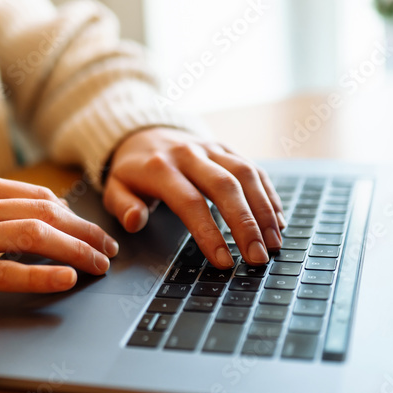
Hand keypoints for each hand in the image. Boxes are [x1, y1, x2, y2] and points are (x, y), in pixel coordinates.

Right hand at [0, 172, 118, 322]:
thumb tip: (56, 218)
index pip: (40, 196)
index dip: (77, 216)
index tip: (98, 233)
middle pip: (43, 213)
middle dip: (84, 232)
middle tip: (108, 250)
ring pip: (31, 237)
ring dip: (74, 251)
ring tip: (97, 264)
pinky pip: (5, 272)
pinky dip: (41, 275)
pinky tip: (66, 278)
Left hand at [103, 128, 285, 268]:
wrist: (142, 131)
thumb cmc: (131, 170)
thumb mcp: (114, 188)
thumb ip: (122, 206)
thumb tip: (135, 221)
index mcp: (159, 167)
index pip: (190, 202)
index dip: (209, 232)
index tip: (224, 261)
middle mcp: (189, 154)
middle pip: (225, 187)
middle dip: (246, 224)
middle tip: (259, 257)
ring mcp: (210, 148)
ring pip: (246, 174)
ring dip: (264, 210)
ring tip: (274, 243)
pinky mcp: (226, 148)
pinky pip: (253, 168)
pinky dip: (268, 194)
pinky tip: (277, 220)